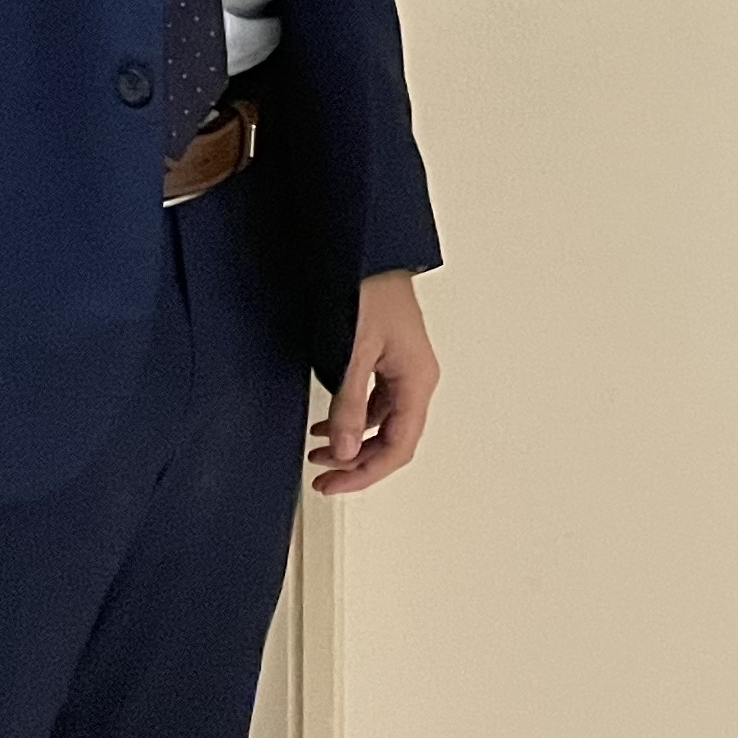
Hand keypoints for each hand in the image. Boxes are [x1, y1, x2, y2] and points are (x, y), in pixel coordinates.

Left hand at [311, 270, 439, 494]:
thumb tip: (344, 450)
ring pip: (383, 424)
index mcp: (417, 380)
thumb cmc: (368, 290)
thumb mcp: (353, 352)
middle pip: (394, 440)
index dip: (366, 473)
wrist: (365, 251)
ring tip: (320, 454)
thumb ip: (348, 405)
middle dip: (357, 463)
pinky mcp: (389, 359)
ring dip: (352, 443)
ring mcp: (404, 369)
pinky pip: (375, 404)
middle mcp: (416, 378)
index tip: (335, 486)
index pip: (399, 446)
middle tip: (323, 479)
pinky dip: (352, 420)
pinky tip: (328, 423)